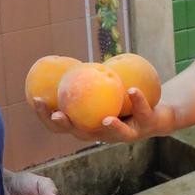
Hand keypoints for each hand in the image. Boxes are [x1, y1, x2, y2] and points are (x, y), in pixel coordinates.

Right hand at [28, 87, 180, 145]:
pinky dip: (136, 101)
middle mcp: (104, 135)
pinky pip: (141, 112)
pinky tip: (132, 90)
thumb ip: (82, 80)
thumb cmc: (121, 97)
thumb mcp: (100, 87)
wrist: (158, 110)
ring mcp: (126, 133)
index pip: (62, 126)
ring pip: (116, 134)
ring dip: (109, 127)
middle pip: (82, 135)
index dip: (46, 116)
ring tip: (104, 118)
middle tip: (59, 115)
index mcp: (89, 126)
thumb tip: (58, 60)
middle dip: (68, 126)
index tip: (36, 99)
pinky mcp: (147, 126)